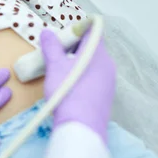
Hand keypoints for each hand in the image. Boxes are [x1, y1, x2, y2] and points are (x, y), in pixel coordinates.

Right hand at [40, 28, 115, 143]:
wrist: (81, 128)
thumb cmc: (67, 92)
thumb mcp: (55, 67)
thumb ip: (51, 47)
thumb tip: (47, 32)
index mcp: (98, 53)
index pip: (93, 31)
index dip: (79, 29)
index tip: (64, 36)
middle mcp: (108, 64)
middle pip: (93, 47)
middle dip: (76, 47)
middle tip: (58, 53)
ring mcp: (110, 81)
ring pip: (94, 63)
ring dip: (79, 62)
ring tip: (62, 70)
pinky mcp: (107, 95)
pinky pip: (96, 77)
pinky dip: (84, 75)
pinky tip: (71, 85)